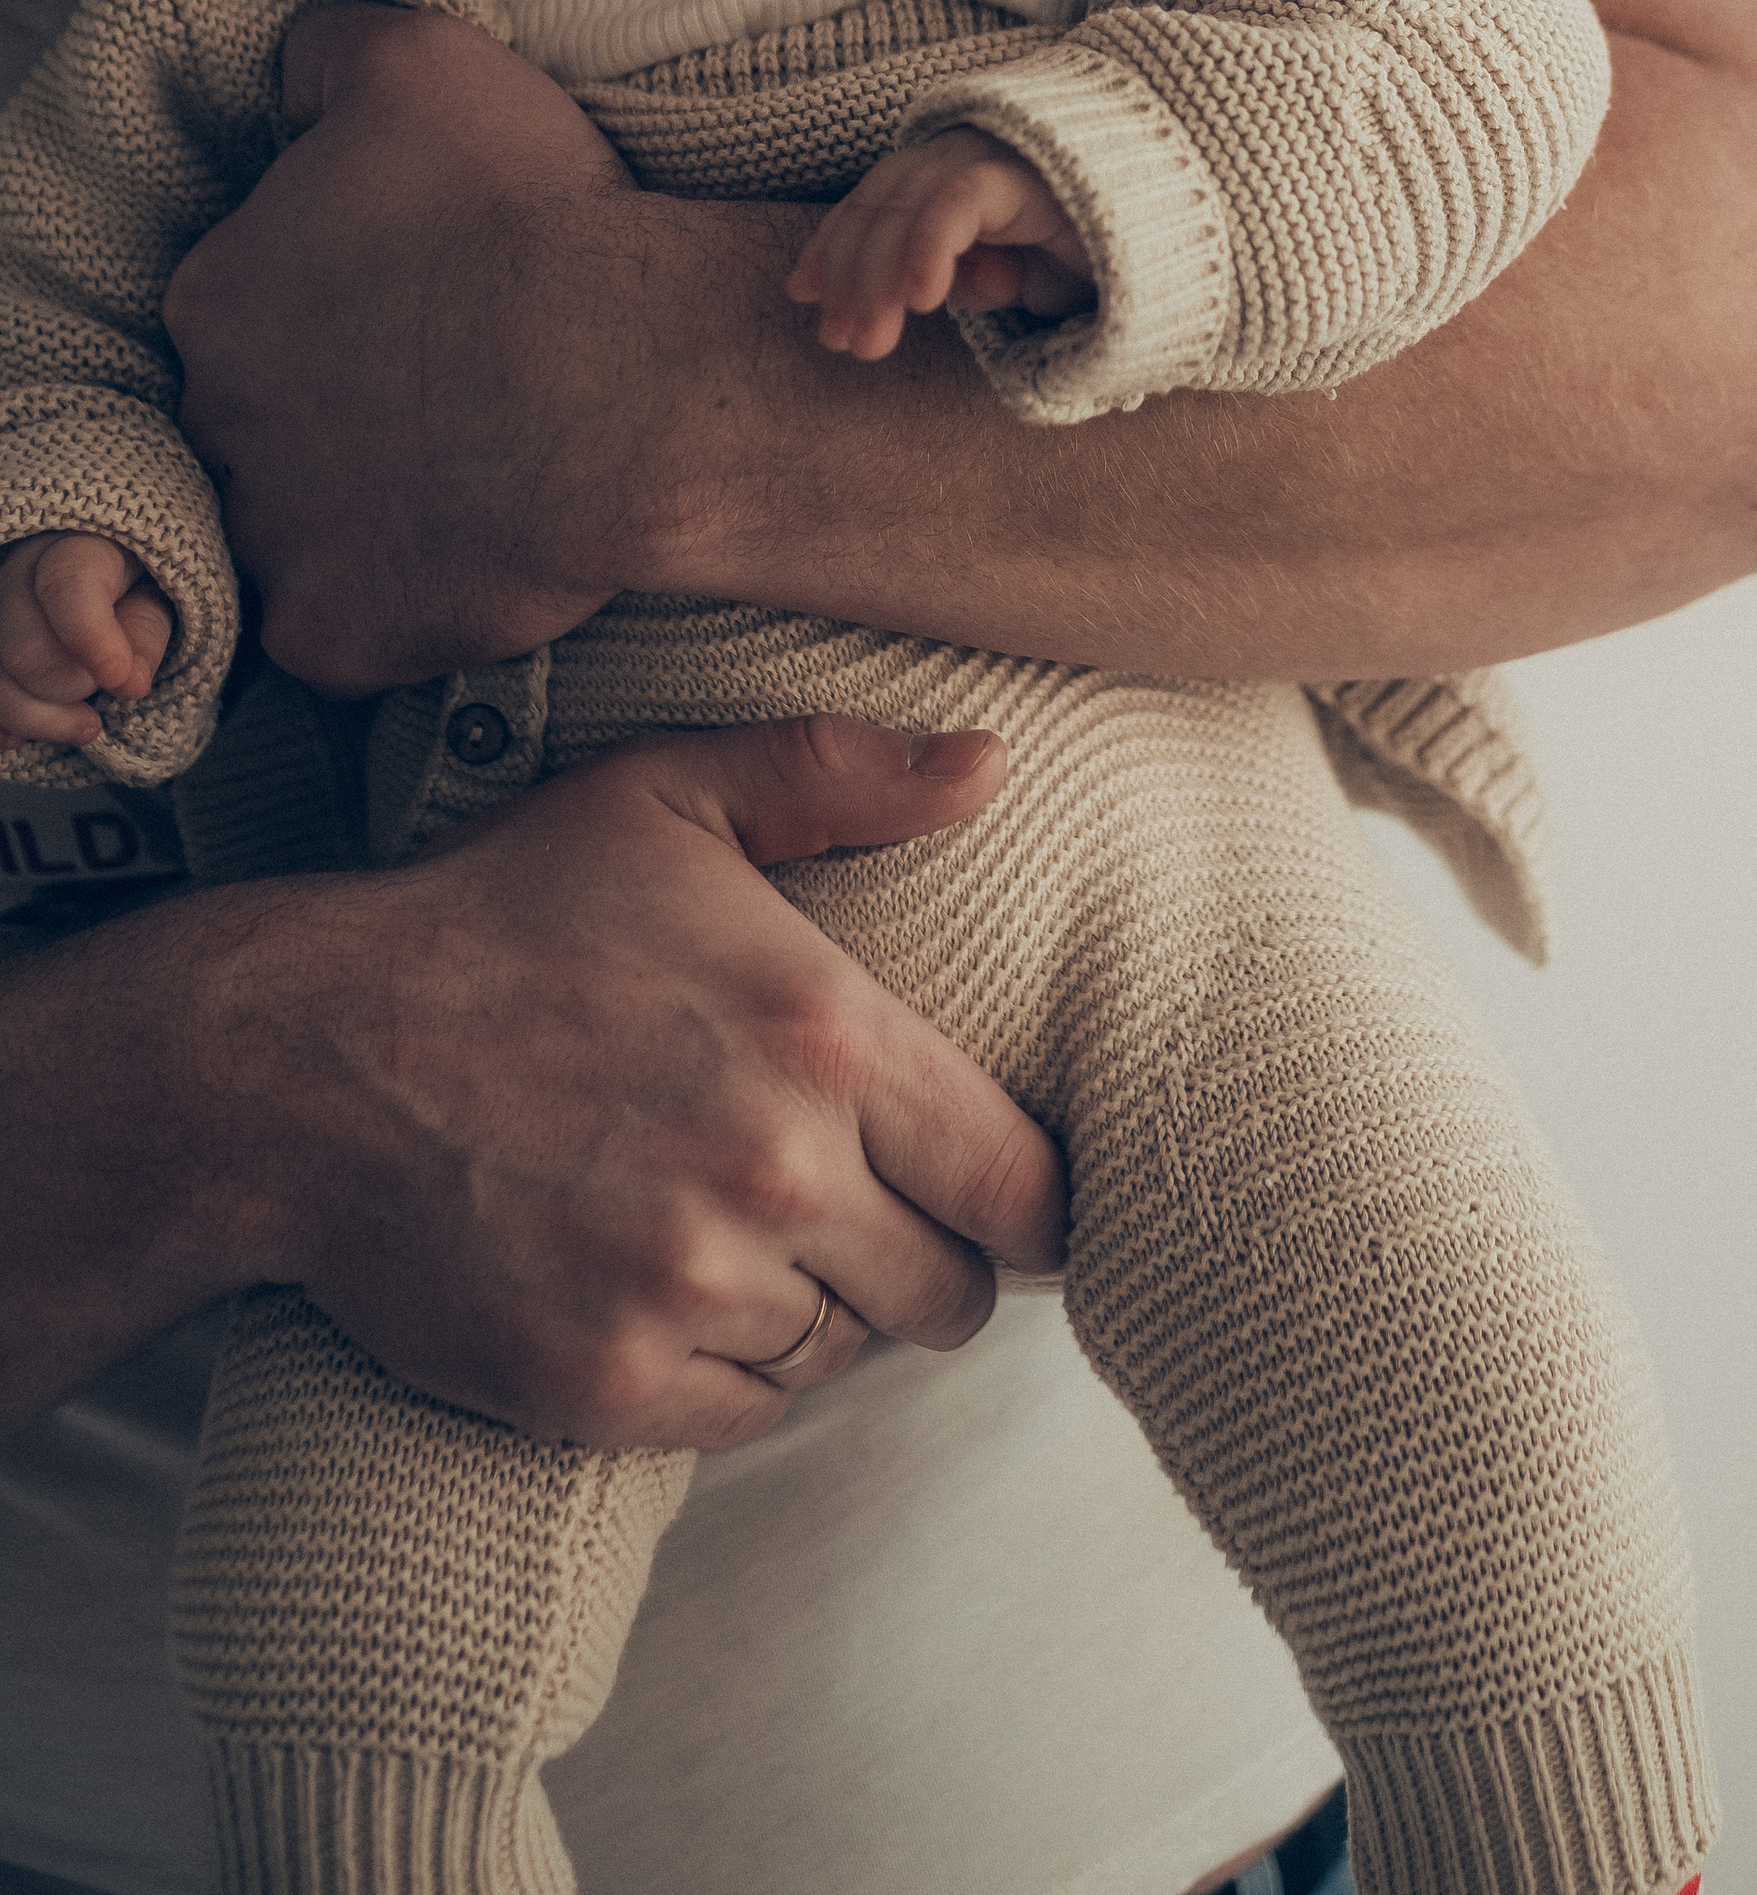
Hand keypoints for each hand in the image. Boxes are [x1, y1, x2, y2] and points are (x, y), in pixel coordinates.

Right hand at [0, 531, 171, 744]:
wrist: (98, 580)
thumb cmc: (128, 589)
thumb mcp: (156, 598)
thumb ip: (146, 633)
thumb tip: (129, 683)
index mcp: (71, 550)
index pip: (66, 587)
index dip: (92, 639)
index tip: (120, 678)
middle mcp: (15, 579)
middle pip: (24, 650)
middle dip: (71, 687)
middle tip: (109, 686)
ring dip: (41, 721)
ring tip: (87, 726)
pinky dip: (7, 728)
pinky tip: (35, 729)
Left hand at [163, 3, 678, 694]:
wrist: (628, 383)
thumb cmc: (530, 218)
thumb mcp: (421, 61)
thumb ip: (323, 54)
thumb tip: (289, 81)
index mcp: (220, 293)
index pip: (250, 298)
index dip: (340, 294)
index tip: (426, 292)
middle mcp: (217, 421)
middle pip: (261, 416)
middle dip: (338, 404)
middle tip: (458, 381)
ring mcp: (271, 539)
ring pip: (296, 527)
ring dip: (364, 505)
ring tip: (475, 470)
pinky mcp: (332, 633)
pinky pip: (347, 629)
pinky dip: (402, 602)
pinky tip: (477, 550)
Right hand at [258, 715, 1063, 1444]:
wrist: (302, 1058)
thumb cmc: (500, 910)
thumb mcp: (668, 794)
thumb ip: (843, 772)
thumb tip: (994, 767)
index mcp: (825, 1035)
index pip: (1023, 1186)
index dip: (1033, 1205)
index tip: (1007, 1200)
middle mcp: (777, 1174)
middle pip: (949, 1292)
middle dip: (923, 1255)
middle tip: (859, 1206)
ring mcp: (688, 1290)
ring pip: (841, 1352)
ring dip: (815, 1305)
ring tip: (736, 1224)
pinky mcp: (606, 1385)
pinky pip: (744, 1411)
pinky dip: (727, 1366)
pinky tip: (670, 1282)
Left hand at [789, 133, 1092, 356]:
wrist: (1185, 233)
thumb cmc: (1104, 255)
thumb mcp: (1020, 277)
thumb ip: (970, 274)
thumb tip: (925, 290)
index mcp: (961, 168)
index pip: (878, 198)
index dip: (836, 244)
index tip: (804, 295)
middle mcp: (971, 149)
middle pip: (883, 200)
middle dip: (853, 274)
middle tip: (840, 341)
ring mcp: (998, 152)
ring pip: (910, 202)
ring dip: (882, 275)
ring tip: (872, 338)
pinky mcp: (1027, 169)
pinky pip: (960, 201)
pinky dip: (932, 245)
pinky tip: (926, 297)